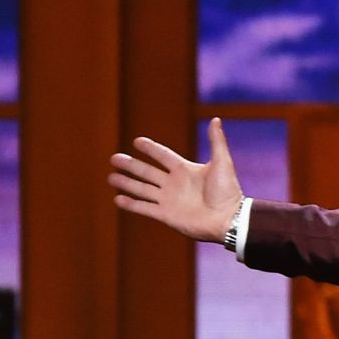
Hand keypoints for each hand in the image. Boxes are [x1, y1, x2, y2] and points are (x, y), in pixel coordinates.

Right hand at [108, 117, 244, 242]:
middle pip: (147, 172)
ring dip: (126, 183)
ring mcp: (169, 200)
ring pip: (142, 189)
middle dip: (130, 165)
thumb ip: (216, 141)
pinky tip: (118, 199)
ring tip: (111, 177)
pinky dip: (131, 204)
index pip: (163, 156)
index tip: (137, 141)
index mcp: (185, 170)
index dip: (151, 149)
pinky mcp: (166, 215)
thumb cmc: (227, 191)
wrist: (228, 218)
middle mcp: (174, 184)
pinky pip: (144, 208)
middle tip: (114, 158)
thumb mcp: (222, 162)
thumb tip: (216, 119)